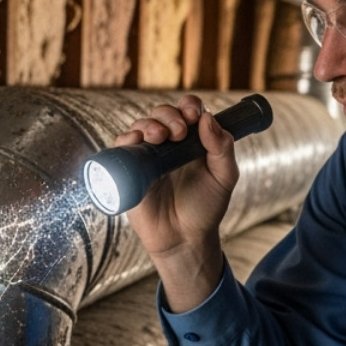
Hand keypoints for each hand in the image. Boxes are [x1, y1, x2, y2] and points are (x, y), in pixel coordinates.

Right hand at [116, 95, 237, 311]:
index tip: (192, 114)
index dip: (188, 106)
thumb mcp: (224, 178)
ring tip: (158, 137)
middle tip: (178, 133)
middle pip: (162, 113)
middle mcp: (169, 145)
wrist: (184, 239)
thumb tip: (207, 118)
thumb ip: (222, 148)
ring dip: (148, 124)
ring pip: (140, 126)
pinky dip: (125, 139)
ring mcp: (148, 156)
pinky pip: (121, 147)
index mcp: (192, 141)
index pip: (187, 110)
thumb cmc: (205, 209)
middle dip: (168, 115)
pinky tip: (135, 141)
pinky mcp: (131, 171)